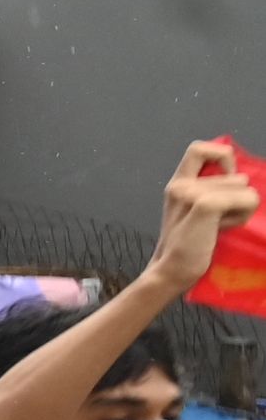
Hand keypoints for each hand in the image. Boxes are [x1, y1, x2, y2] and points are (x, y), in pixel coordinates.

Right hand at [146, 137, 256, 293]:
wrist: (172, 271)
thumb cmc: (189, 245)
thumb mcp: (198, 212)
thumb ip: (212, 190)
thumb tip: (244, 179)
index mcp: (178, 183)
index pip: (200, 149)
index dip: (222, 157)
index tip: (226, 179)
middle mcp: (180, 184)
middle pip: (235, 173)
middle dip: (238, 195)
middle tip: (219, 219)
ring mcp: (190, 193)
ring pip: (244, 186)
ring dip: (242, 208)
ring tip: (220, 226)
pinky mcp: (206, 205)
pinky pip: (247, 198)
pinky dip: (244, 213)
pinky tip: (225, 227)